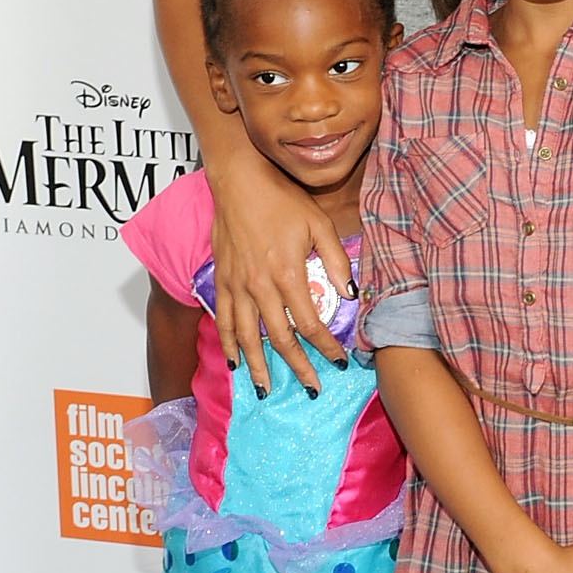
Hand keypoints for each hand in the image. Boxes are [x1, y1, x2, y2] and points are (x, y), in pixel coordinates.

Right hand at [207, 144, 354, 395]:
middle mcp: (260, 286)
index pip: (311, 323)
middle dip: (298, 368)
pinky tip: (236, 362)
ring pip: (247, 337)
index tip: (340, 362)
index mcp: (288, 274)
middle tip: (313, 388)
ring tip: (267, 390)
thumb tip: (351, 295)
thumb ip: (337, 261)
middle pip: (280, 339)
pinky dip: (229, 344)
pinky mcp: (221, 280)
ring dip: (258, 367)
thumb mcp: (319, 224)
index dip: (327, 347)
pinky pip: (223, 320)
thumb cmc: (282, 199)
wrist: (238, 181)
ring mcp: (237, 285)